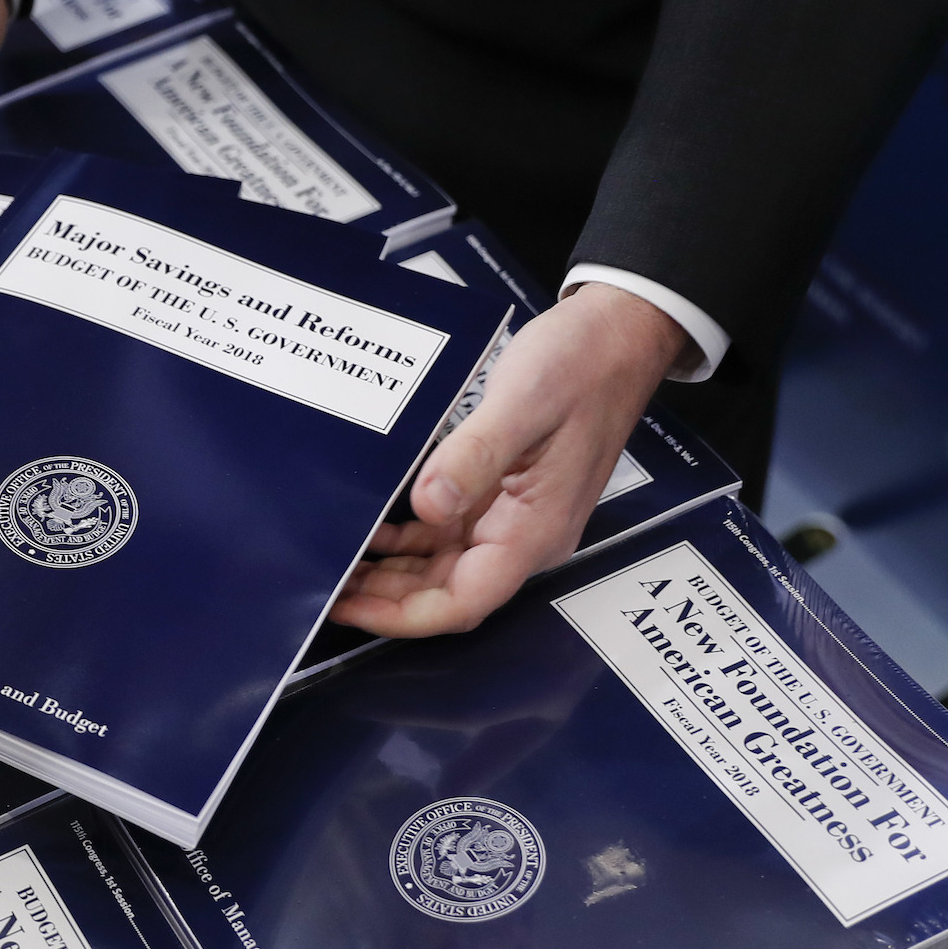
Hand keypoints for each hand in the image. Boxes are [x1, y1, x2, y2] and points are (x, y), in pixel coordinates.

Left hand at [330, 282, 695, 636]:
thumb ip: (475, 457)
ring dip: (390, 571)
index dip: (402, 616)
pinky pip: (447, 532)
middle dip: (385, 597)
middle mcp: (524, 535)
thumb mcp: (524, 404)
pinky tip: (371, 525)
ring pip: (441, 566)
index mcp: (534, 530)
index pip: (463, 602)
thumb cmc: (585, 363)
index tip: (350, 607)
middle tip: (326, 587)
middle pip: (446, 592)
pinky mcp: (502, 494)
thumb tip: (428, 507)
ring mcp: (512, 517)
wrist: (621, 332)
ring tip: (338, 562)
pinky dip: (406, 536)